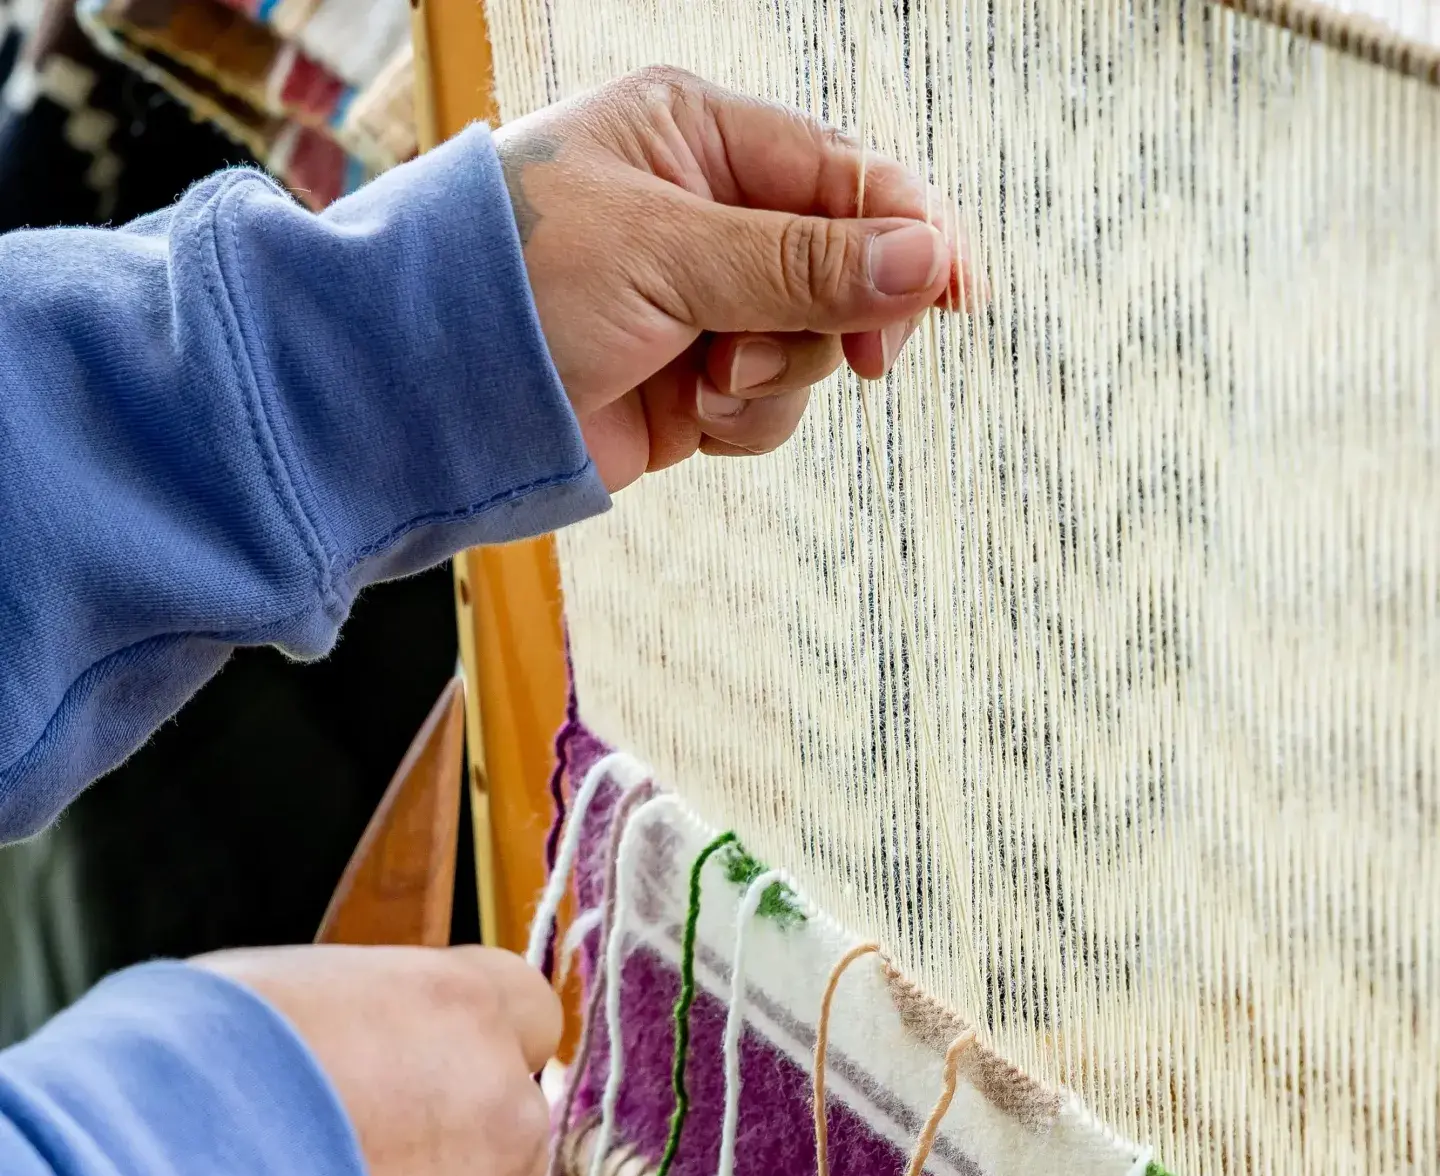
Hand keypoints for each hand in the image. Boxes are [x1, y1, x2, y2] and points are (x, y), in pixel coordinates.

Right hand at [195, 946, 560, 1175]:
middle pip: (504, 1129)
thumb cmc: (160, 1086)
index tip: (414, 1056)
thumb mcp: (257, 997)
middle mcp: (498, 1128)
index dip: (469, 1036)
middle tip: (335, 1161)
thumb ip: (355, 1023)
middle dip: (440, 1143)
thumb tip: (357, 1049)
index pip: (526, 1010)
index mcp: (458, 1016)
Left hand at [495, 66, 978, 489]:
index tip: (955, 295)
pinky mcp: (684, 389)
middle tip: (854, 359)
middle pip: (843, 268)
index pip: (845, 176)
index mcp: (697, 136)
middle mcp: (705, 214)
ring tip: (706, 386)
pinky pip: (766, 408)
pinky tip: (689, 419)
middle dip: (835, 320)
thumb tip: (930, 258)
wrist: (419, 398)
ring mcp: (698, 306)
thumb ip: (802, 263)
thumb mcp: (668, 254)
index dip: (911, 234)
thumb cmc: (516, 282)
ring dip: (776, 379)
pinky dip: (743, 423)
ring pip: (810, 348)